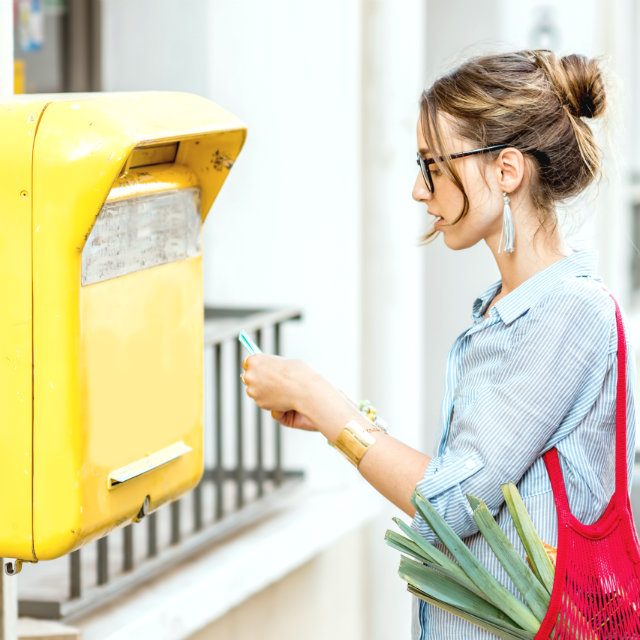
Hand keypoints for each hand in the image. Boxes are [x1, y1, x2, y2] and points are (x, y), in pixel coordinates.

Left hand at [241, 355, 360, 437]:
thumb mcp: (284, 363)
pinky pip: (262, 400)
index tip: (259, 369)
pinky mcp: (259, 402)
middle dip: (258, 379)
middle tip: (271, 380)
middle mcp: (250, 375)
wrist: (304, 390)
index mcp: (255, 361)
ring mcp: (253, 390)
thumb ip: (273, 366)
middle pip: (248, 376)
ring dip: (264, 390)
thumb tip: (271, 370)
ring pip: (255, 390)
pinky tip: (281, 397)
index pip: (247, 362)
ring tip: (280, 389)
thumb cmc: (299, 374)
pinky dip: (270, 400)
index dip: (255, 366)